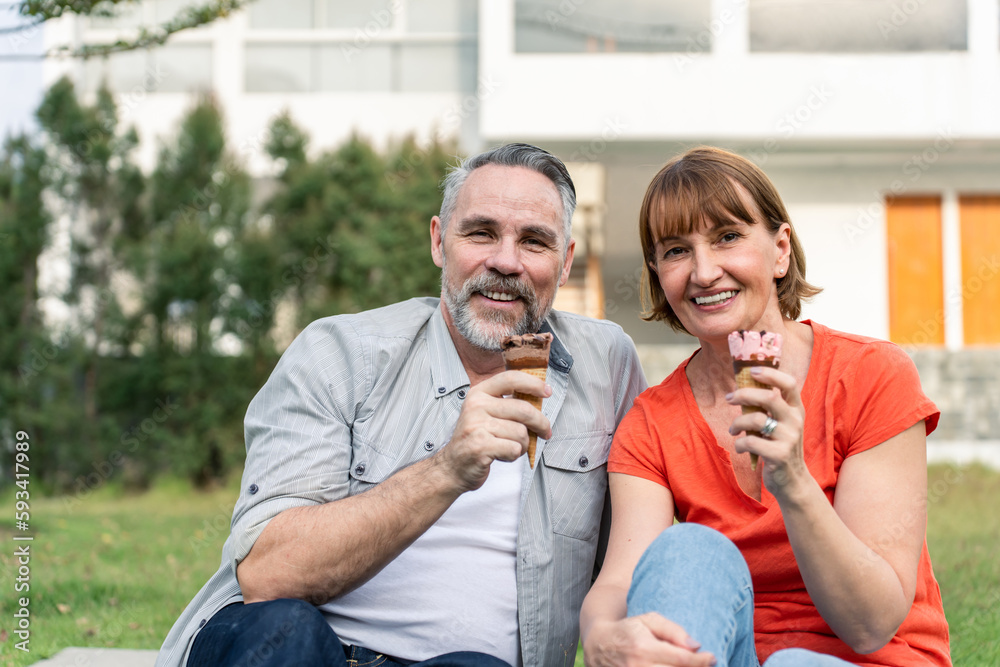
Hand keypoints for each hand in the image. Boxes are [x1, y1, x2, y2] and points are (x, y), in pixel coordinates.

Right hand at [436, 370, 551, 491]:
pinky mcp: (480, 446)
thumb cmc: (475, 440)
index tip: (547, 391)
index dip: (533, 383)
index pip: (510, 379)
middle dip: (541, 423)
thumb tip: (539, 399)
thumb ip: (507, 404)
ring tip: (511, 447)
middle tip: (545, 432)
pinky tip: (503, 455)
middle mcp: (476, 406)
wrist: (452, 467)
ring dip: (523, 444)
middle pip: (523, 409)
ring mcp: (476, 425)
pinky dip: (514, 455)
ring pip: (521, 432)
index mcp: (479, 393)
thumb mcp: (485, 413)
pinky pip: (514, 448)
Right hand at [584, 614, 715, 666]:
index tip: (712, 657)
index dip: (701, 661)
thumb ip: (672, 630)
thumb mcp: (648, 620)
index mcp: (644, 648)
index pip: (681, 659)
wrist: (598, 645)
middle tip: (705, 663)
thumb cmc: (628, 630)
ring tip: (691, 666)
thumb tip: (695, 645)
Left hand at [727, 366, 808, 498]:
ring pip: (756, 419)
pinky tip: (740, 447)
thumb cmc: (780, 447)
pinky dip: (740, 443)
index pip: (789, 384)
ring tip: (733, 429)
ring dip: (737, 422)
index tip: (752, 371)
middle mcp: (795, 421)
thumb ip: (769, 408)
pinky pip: (750, 442)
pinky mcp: (779, 455)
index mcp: (796, 410)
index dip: (771, 374)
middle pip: (769, 397)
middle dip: (744, 394)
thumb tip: (744, 386)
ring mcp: (789, 438)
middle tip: (729, 398)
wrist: (792, 481)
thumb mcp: (781, 425)